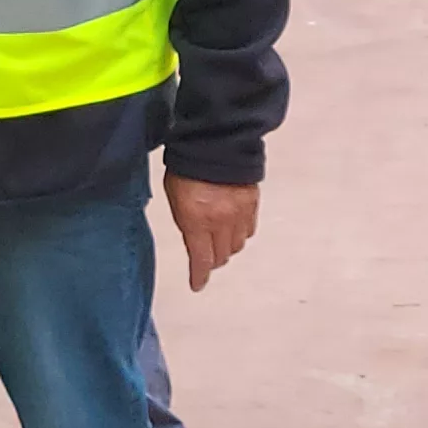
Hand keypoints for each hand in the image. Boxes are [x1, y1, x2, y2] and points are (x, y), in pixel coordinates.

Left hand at [164, 172, 258, 290]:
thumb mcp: (175, 198)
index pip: (201, 259)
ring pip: (237, 245)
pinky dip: (240, 234)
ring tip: (218, 242)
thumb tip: (194, 240)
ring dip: (227, 248)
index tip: (197, 284)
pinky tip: (233, 229)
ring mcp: (240, 213)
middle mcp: (221, 221)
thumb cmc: (187, 167)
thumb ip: (186, 223)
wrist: (214, 143)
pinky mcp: (253, 204)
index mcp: (197, 221)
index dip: (199, 275)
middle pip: (222, 256)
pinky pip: (249, 230)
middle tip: (206, 259)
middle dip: (212, 261)